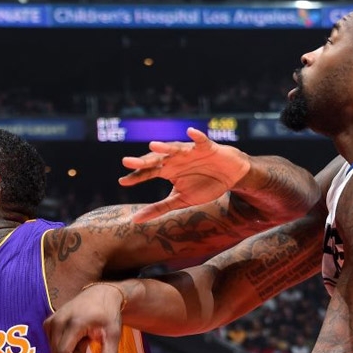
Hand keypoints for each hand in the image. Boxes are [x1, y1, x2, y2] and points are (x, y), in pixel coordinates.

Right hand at [44, 283, 123, 352]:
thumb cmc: (108, 315)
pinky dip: (63, 344)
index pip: (63, 352)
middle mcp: (58, 320)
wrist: (100, 294)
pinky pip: (51, 343)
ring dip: (69, 350)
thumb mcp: (114, 335)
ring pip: (54, 349)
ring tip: (83, 336)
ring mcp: (52, 320)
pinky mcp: (49, 321)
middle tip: (88, 341)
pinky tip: (75, 334)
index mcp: (74, 323)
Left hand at [120, 127, 249, 221]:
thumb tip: (135, 220)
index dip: (136, 176)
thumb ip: (159, 208)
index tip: (122, 182)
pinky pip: (201, 140)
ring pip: (175, 148)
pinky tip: (190, 132)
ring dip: (164, 147)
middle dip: (144, 160)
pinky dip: (196, 136)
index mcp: (168, 170)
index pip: (148, 172)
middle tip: (127, 162)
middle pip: (157, 159)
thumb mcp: (180, 200)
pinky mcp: (207, 147)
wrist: (230, 176)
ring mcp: (190, 152)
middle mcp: (176, 158)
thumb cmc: (204, 185)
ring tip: (152, 146)